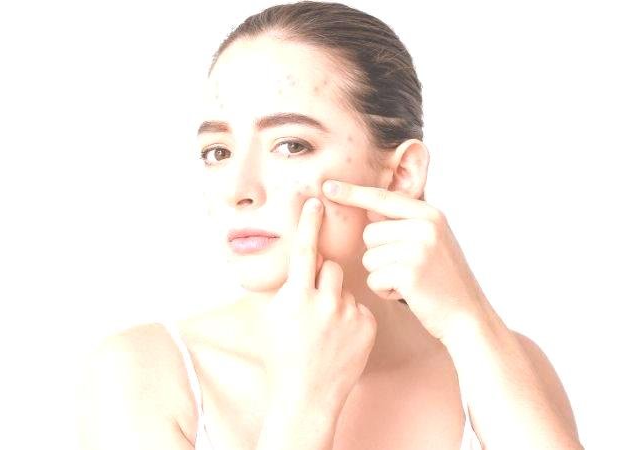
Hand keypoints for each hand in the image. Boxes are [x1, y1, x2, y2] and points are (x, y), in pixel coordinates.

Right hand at [261, 197, 377, 411]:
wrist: (306, 396)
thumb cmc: (282, 356)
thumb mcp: (274, 317)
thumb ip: (288, 287)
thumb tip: (299, 263)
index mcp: (295, 297)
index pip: (304, 250)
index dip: (309, 224)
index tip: (315, 202)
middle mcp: (323, 302)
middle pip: (330, 266)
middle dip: (323, 277)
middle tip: (314, 304)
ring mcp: (347, 314)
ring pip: (346, 286)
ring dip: (337, 297)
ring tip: (326, 326)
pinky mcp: (366, 325)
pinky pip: (359, 305)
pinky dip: (351, 316)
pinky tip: (341, 338)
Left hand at [321, 179, 485, 342]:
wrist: (468, 316)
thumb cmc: (443, 281)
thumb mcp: (433, 241)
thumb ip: (406, 223)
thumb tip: (369, 211)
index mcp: (430, 213)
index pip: (382, 197)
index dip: (352, 192)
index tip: (327, 186)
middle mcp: (426, 226)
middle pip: (370, 233)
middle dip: (379, 255)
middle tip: (407, 269)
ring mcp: (419, 248)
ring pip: (369, 256)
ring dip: (381, 274)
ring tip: (410, 281)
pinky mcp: (409, 272)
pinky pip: (373, 278)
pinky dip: (384, 290)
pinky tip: (408, 294)